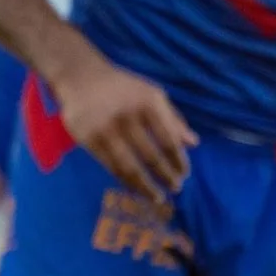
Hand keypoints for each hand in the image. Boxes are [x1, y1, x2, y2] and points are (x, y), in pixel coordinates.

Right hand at [47, 58, 195, 199]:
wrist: (81, 78)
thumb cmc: (123, 89)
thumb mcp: (152, 95)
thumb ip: (173, 119)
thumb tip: (194, 144)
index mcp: (149, 103)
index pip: (169, 138)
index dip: (178, 160)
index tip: (185, 174)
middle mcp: (128, 116)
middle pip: (151, 156)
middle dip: (165, 176)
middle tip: (175, 189)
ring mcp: (106, 129)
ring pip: (129, 167)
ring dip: (145, 186)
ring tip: (157, 197)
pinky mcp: (88, 139)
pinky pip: (110, 166)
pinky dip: (124, 181)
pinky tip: (134, 188)